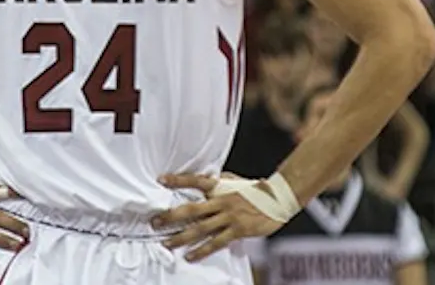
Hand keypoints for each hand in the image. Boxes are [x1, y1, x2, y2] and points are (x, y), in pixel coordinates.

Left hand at [151, 173, 285, 261]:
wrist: (279, 196)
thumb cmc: (256, 189)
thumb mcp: (234, 180)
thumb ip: (218, 182)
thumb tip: (205, 178)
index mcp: (220, 187)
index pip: (196, 181)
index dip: (178, 180)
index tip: (161, 180)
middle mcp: (222, 201)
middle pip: (192, 209)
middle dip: (171, 216)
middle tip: (155, 222)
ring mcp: (229, 216)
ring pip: (200, 228)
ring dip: (181, 237)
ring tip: (167, 243)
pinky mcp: (238, 230)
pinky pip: (216, 242)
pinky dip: (202, 250)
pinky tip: (190, 256)